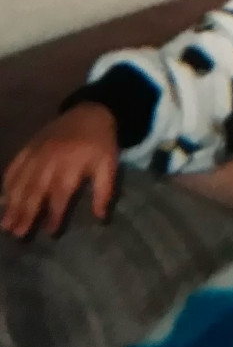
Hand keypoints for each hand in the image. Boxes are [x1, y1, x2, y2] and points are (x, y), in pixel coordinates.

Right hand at [2, 103, 119, 235]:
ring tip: (5, 224)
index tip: (50, 232)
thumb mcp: (109, 166)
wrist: (90, 113)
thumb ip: (104, 191)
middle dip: (26, 213)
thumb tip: (101, 218)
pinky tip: (2, 199)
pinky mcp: (28, 147)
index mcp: (71, 166)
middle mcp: (49, 161)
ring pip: (21, 181)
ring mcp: (35, 153)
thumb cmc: (101, 143)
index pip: (61, 195)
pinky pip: (13, 167)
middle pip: (35, 190)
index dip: (55, 214)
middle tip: (17, 234)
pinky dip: (7, 183)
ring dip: (12, 203)